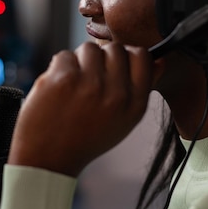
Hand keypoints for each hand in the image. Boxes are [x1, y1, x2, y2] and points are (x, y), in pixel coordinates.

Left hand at [8, 41, 158, 176]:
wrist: (48, 160)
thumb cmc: (85, 139)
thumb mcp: (123, 122)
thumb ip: (141, 90)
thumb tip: (158, 61)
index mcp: (134, 104)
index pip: (142, 57)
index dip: (127, 56)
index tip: (115, 65)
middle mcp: (115, 94)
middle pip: (115, 48)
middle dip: (102, 58)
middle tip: (89, 78)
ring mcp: (89, 84)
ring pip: (89, 48)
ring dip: (80, 61)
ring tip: (73, 84)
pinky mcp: (62, 79)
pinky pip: (64, 55)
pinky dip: (58, 68)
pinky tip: (57, 89)